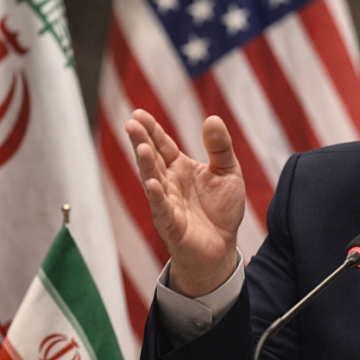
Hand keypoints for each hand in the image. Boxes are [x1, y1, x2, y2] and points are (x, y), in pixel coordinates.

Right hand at [125, 110, 244, 296]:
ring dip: (146, 165)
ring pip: (153, 180)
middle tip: (131, 123)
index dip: (152, 130)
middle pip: (153, 158)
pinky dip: (157, 195)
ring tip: (142, 147)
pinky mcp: (171, 224)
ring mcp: (167, 203)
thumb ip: (220, 147)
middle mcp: (169, 183)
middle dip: (142, 141)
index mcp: (180, 168)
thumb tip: (212, 118)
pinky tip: (153, 183)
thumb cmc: (221, 210)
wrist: (222, 247)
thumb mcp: (228, 172)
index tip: (138, 113)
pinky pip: (162, 208)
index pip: (163, 145)